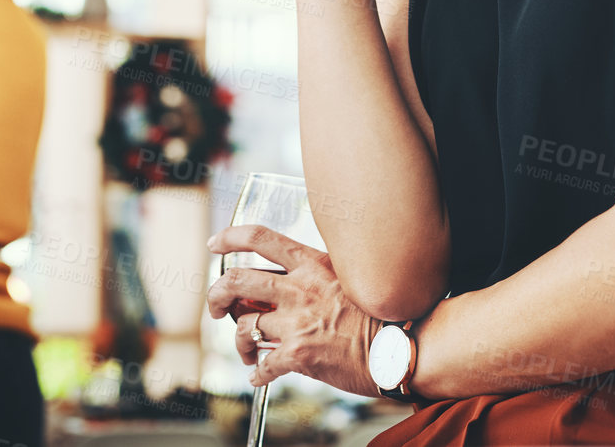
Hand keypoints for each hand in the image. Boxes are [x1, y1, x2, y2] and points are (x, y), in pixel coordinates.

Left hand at [206, 224, 380, 396]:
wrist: (401, 346)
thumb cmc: (380, 314)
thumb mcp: (349, 277)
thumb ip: (316, 276)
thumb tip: (287, 281)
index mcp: (311, 265)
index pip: (260, 238)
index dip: (229, 237)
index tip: (214, 244)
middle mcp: (299, 289)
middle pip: (236, 280)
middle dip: (216, 295)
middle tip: (215, 307)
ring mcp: (296, 322)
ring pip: (243, 326)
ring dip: (239, 342)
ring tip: (247, 351)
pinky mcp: (298, 354)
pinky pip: (263, 365)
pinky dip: (256, 374)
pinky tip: (259, 377)